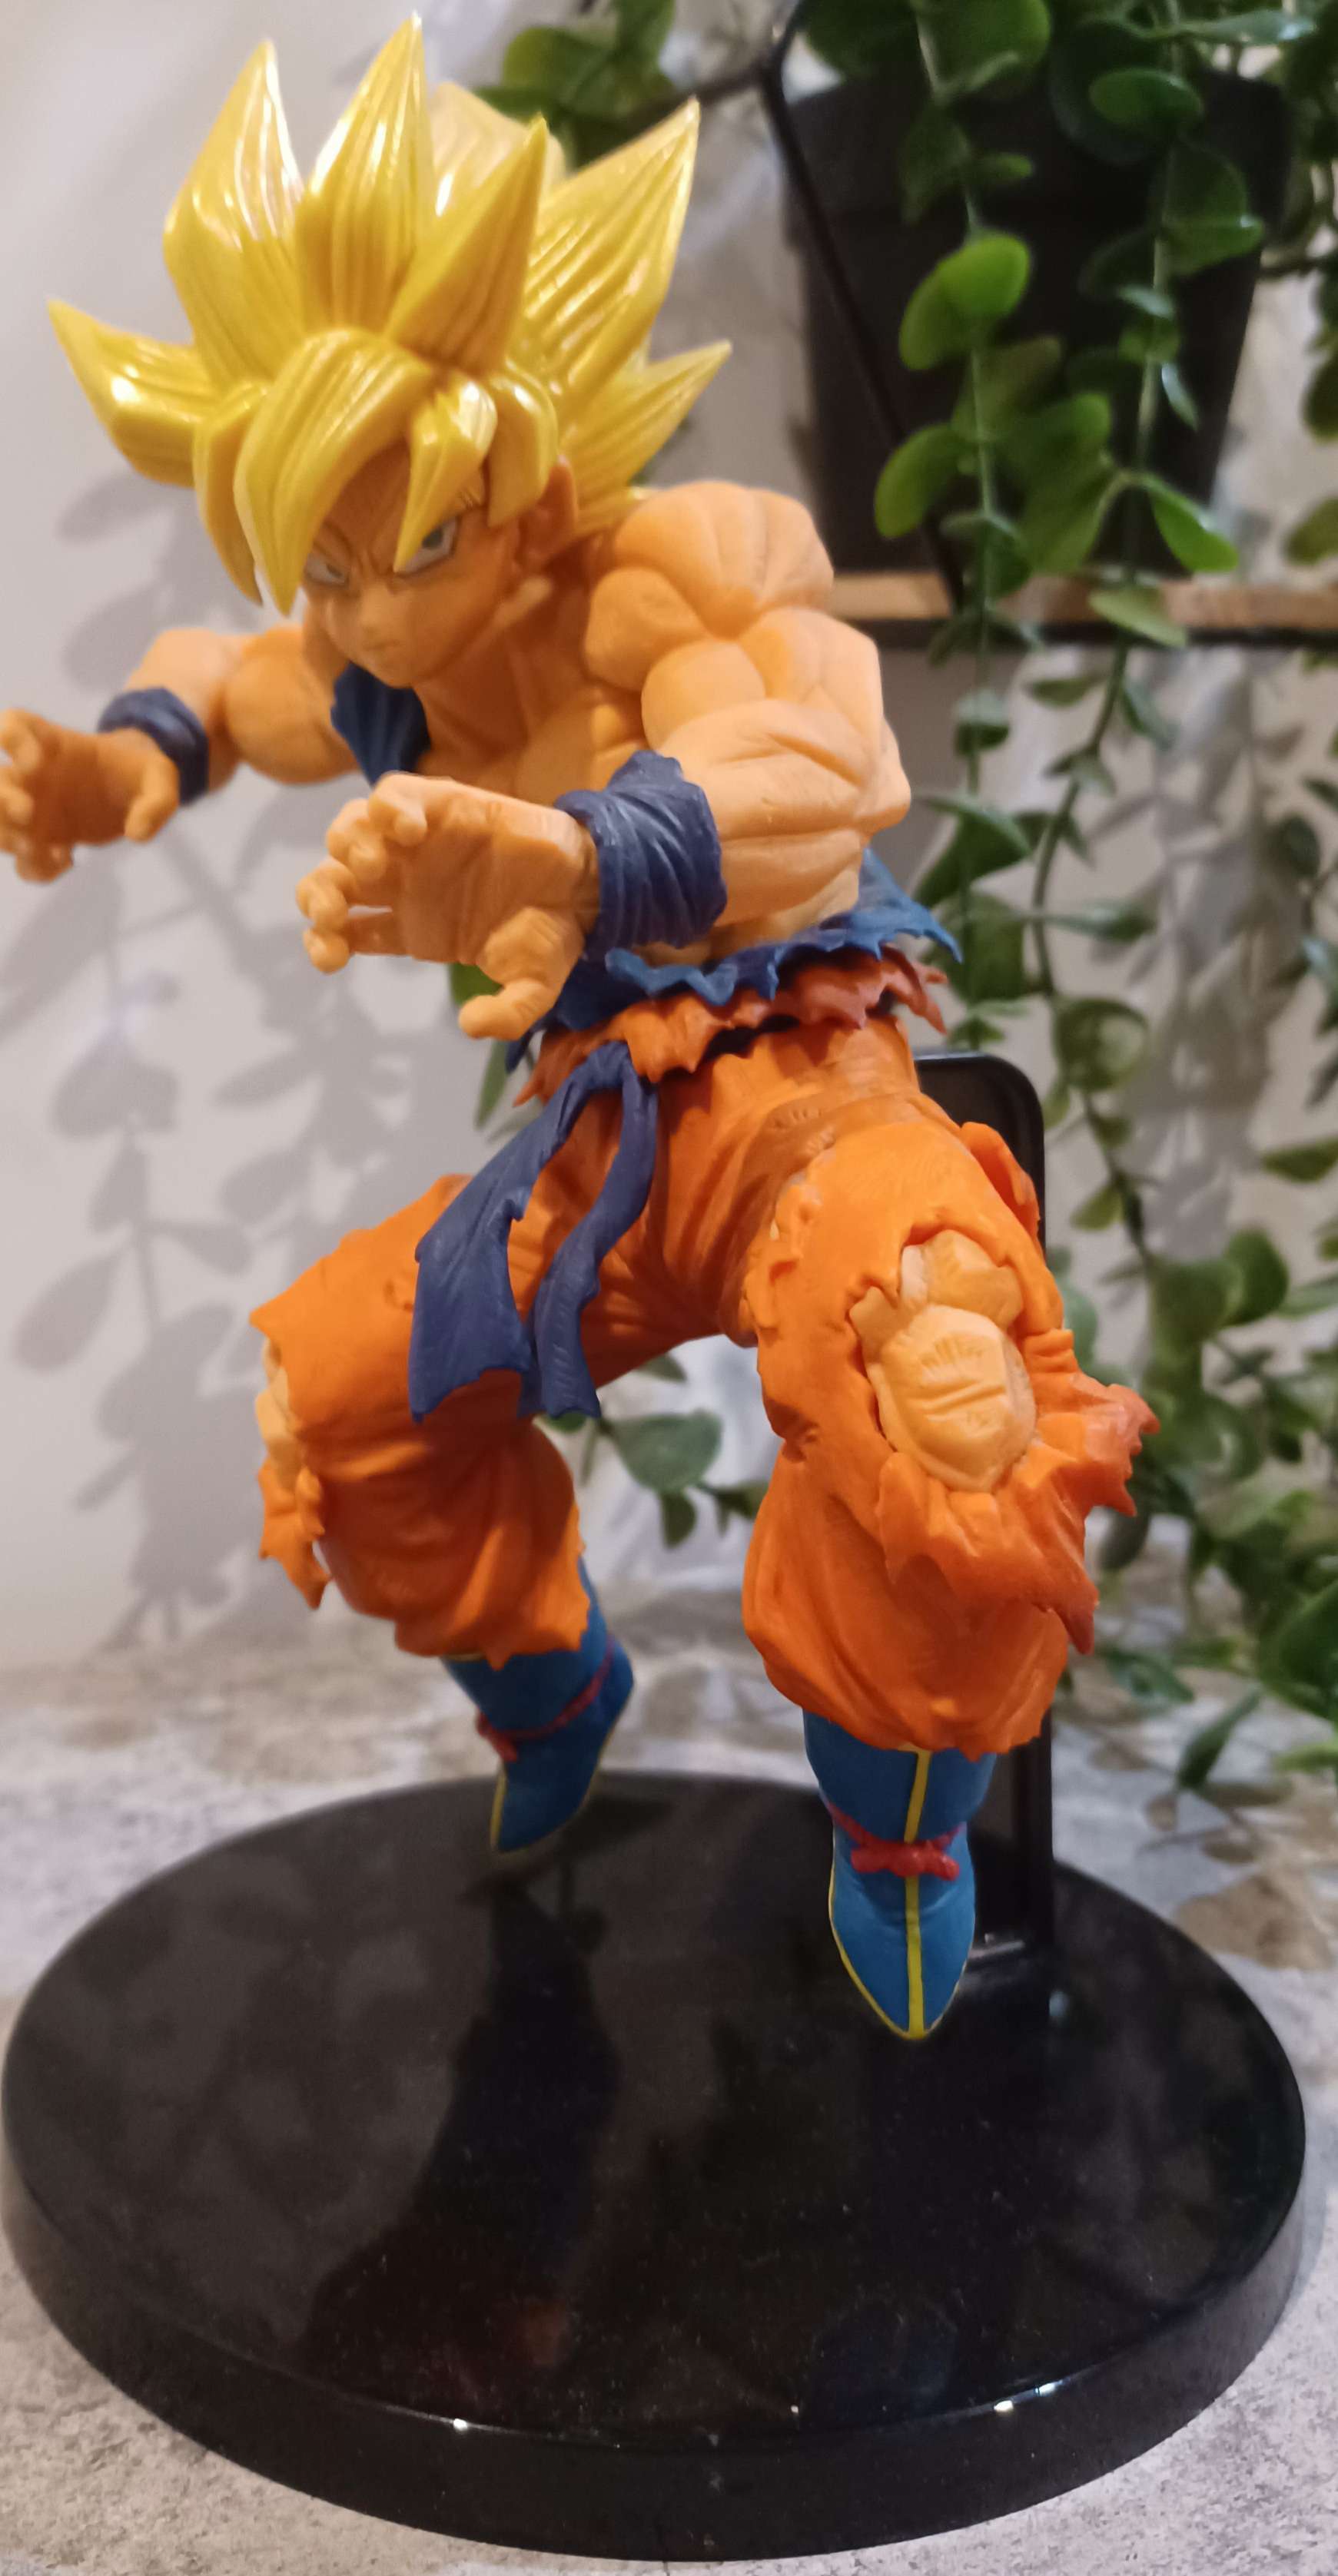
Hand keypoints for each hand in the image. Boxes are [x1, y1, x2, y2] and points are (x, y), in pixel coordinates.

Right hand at [0, 711, 179, 882]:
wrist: (132, 794)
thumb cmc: (140, 774)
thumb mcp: (162, 779)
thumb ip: (157, 801)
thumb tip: (137, 833)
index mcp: (54, 745)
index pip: (13, 725)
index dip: (11, 739)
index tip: (36, 762)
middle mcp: (33, 776)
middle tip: (28, 814)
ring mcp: (33, 808)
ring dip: (7, 838)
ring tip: (42, 850)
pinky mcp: (42, 839)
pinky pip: (23, 858)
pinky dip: (34, 867)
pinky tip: (66, 861)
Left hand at [297, 774, 598, 1039]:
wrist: (589, 885)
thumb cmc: (553, 933)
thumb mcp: (533, 989)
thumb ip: (507, 1015)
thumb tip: (469, 1025)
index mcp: (411, 927)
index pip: (344, 930)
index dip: (323, 940)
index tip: (332, 955)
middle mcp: (405, 884)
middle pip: (332, 880)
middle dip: (318, 894)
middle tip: (336, 910)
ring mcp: (420, 843)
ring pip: (350, 832)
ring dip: (345, 848)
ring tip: (373, 869)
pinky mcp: (443, 804)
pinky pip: (394, 794)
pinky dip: (389, 808)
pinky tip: (410, 832)